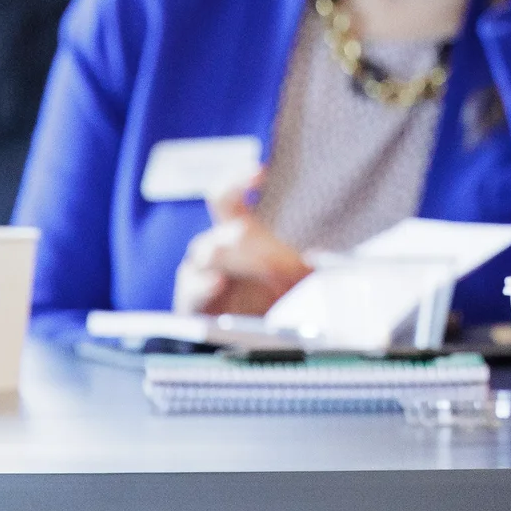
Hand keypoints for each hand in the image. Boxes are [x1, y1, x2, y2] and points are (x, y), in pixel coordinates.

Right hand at [173, 172, 310, 315]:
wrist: (253, 338)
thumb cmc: (273, 297)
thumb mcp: (297, 276)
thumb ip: (306, 261)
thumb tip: (320, 255)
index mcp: (235, 231)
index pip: (226, 197)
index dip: (238, 181)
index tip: (260, 172)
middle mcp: (214, 247)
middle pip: (225, 231)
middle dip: (250, 239)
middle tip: (276, 255)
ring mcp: (200, 272)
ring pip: (208, 254)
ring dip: (236, 261)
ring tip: (262, 270)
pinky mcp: (190, 301)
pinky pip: (191, 288)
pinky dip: (204, 285)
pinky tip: (219, 283)